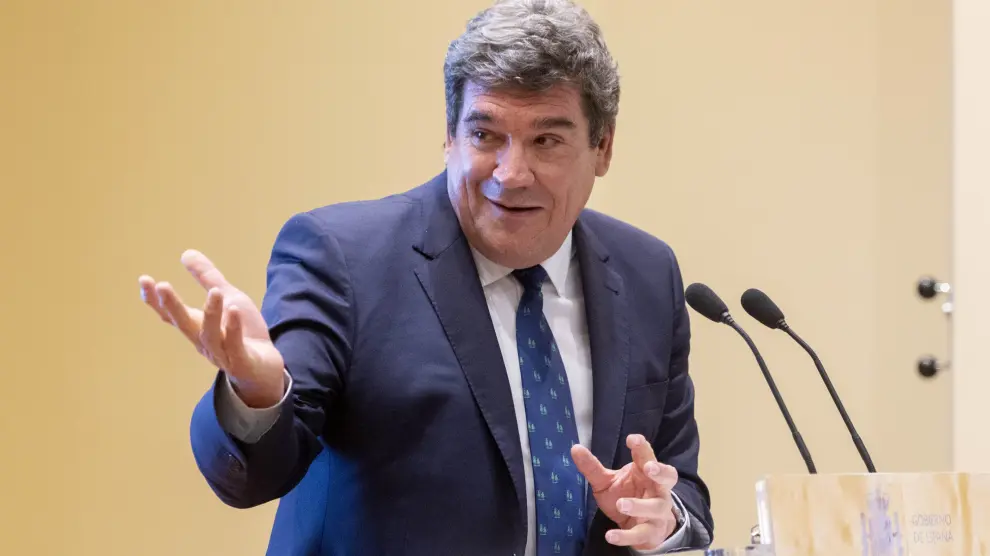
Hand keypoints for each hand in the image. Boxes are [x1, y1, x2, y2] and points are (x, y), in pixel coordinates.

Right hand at [139, 250, 284, 406]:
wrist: (265, 369)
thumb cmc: (243, 334)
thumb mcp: (228, 299)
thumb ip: (208, 278)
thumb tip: (186, 253)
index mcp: (197, 326)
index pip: (171, 314)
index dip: (156, 300)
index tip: (144, 279)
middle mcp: (203, 341)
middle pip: (184, 324)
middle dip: (172, 306)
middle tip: (162, 285)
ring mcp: (222, 353)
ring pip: (211, 335)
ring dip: (211, 313)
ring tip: (216, 291)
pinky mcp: (241, 362)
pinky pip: (235, 345)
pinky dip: (233, 329)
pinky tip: (234, 311)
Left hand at [571, 434, 679, 550]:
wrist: (643, 529)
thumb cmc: (626, 496)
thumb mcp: (607, 481)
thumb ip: (592, 467)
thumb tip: (575, 448)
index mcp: (645, 473)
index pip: (648, 457)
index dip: (643, 448)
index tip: (633, 439)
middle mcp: (657, 489)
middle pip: (668, 477)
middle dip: (660, 471)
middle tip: (648, 468)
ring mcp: (657, 512)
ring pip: (656, 507)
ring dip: (640, 505)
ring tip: (621, 504)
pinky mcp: (651, 533)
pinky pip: (641, 534)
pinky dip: (626, 536)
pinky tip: (610, 536)